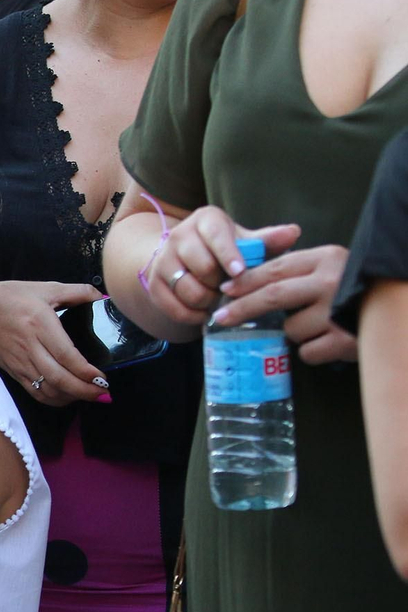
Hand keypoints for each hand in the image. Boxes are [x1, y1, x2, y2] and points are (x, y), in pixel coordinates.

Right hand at [0, 280, 108, 405]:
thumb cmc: (10, 296)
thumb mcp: (45, 288)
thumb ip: (77, 291)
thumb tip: (103, 297)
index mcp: (40, 324)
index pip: (66, 356)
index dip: (86, 372)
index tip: (102, 378)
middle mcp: (29, 346)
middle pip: (59, 378)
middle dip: (83, 390)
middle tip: (103, 393)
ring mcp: (19, 361)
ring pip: (47, 389)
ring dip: (70, 397)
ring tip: (88, 396)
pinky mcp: (12, 370)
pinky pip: (33, 391)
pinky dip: (53, 399)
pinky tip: (66, 396)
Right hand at [142, 206, 301, 326]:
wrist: (181, 258)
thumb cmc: (223, 249)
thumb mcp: (243, 241)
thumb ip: (266, 241)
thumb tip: (293, 233)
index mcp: (205, 220)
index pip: (216, 235)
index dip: (229, 255)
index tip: (240, 272)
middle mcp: (179, 235)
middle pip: (203, 267)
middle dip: (221, 284)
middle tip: (232, 290)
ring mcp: (163, 260)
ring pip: (188, 289)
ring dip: (208, 301)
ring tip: (218, 301)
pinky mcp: (153, 284)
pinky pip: (173, 307)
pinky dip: (192, 315)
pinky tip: (203, 313)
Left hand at [216, 244, 356, 363]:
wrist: (399, 312)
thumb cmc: (357, 291)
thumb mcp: (331, 270)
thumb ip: (298, 273)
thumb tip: (247, 283)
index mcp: (326, 258)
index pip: (276, 268)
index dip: (246, 281)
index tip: (224, 290)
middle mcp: (332, 280)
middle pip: (274, 295)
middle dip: (242, 308)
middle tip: (220, 318)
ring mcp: (339, 310)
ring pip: (292, 328)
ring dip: (294, 334)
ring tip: (317, 330)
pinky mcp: (347, 338)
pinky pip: (309, 352)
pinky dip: (312, 352)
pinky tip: (329, 344)